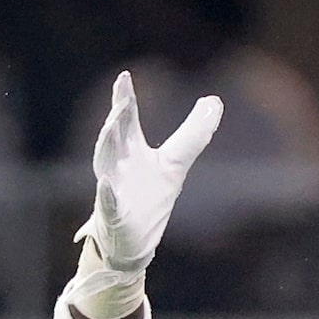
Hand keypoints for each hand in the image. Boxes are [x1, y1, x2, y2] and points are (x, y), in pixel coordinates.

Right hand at [76, 72, 223, 273]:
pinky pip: (107, 204)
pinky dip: (106, 194)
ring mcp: (112, 189)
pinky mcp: (113, 216)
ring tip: (112, 127)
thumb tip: (214, 101)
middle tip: (123, 101)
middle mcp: (117, 165)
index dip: (125, 98)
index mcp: (131, 150)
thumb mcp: (175, 164)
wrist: (134, 242)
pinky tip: (106, 184)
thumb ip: (193, 134)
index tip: (124, 76)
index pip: (127, 120)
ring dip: (106, 146)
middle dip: (117, 119)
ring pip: (104, 164)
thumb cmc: (150, 198)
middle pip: (113, 138)